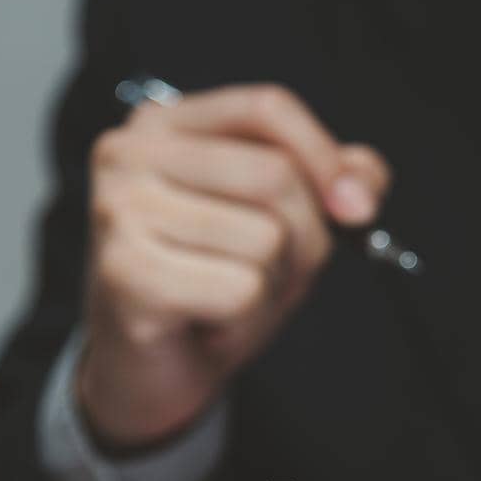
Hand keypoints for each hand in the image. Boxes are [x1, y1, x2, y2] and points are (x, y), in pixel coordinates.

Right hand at [80, 84, 390, 449]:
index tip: (354, 210)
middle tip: (265, 276)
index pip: (267, 108)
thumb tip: (359, 190)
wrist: (146, 372)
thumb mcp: (282, 224)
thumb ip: (329, 185)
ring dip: (269, 288)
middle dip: (303, 240)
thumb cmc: (209, 287)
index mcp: (164, 124)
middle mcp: (130, 154)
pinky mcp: (125, 273)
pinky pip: (241, 290)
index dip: (326, 157)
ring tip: (226, 299)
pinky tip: (208, 324)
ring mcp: (121, 211)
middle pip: (275, 175)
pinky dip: (245, 322)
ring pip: (265, 238)